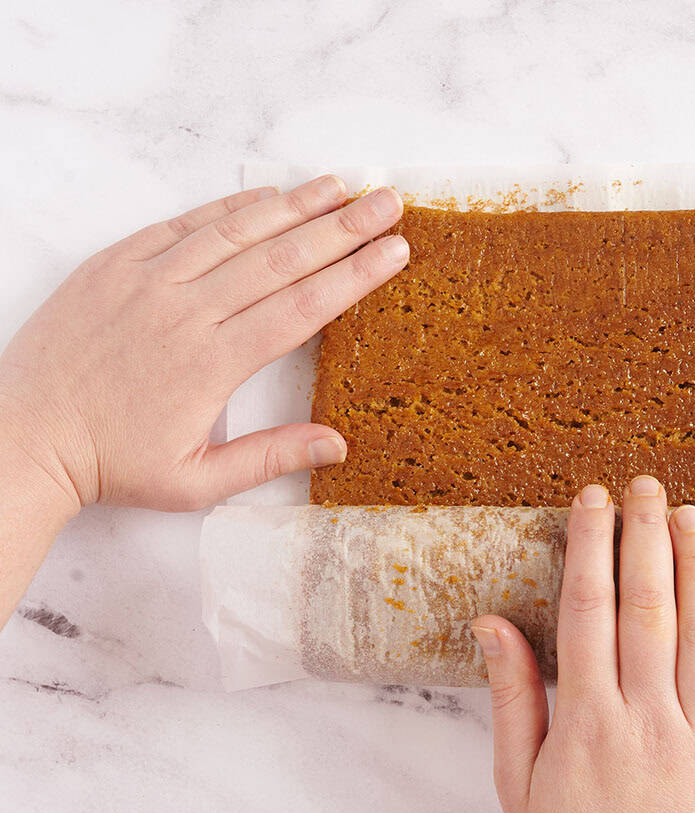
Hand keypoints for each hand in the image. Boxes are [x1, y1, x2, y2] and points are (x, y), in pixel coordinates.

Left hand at [0, 175, 408, 511]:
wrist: (22, 436)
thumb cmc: (110, 463)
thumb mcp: (196, 481)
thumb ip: (269, 458)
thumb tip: (337, 445)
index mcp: (212, 364)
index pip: (303, 308)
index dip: (354, 276)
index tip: (395, 252)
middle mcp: (186, 313)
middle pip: (282, 260)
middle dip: (344, 228)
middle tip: (389, 202)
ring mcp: (148, 282)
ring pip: (236, 233)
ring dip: (295, 206)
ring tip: (342, 186)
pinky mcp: (116, 265)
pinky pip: (183, 225)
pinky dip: (228, 208)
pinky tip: (266, 196)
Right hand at [471, 475, 694, 812]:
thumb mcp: (517, 781)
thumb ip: (511, 697)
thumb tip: (491, 622)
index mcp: (586, 722)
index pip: (589, 609)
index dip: (590, 546)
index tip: (592, 501)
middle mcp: (647, 720)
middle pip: (648, 606)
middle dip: (644, 535)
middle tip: (643, 485)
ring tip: (690, 514)